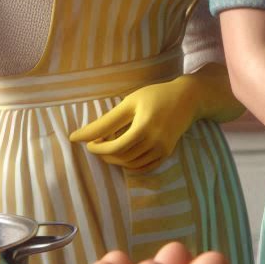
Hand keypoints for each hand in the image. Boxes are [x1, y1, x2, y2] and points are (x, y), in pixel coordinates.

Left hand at [70, 76, 201, 171]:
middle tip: (96, 143)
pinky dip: (130, 165)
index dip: (97, 148)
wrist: (188, 99)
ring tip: (109, 146)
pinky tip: (124, 154)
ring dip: (115, 159)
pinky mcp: (166, 153)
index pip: (114, 147)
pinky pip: (143, 167)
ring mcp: (162, 149)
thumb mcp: (130, 103)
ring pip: (131, 164)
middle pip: (121, 157)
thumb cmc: (155, 96)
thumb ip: (105, 121)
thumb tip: (76, 137)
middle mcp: (155, 141)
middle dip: (104, 154)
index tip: (85, 142)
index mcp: (144, 127)